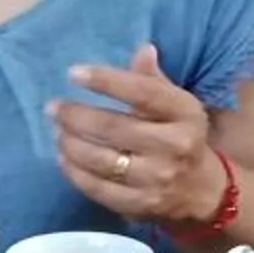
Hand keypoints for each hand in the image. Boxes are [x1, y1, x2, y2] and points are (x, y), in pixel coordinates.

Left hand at [50, 45, 227, 229]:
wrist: (201, 190)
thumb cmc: (180, 136)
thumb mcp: (175, 105)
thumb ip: (153, 80)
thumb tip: (143, 48)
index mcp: (185, 113)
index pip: (143, 92)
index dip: (106, 81)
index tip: (74, 73)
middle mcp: (175, 145)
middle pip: (115, 128)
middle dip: (76, 116)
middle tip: (53, 107)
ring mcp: (157, 178)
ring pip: (102, 160)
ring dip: (71, 144)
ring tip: (57, 131)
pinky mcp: (140, 204)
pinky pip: (98, 188)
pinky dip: (74, 172)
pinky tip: (63, 157)